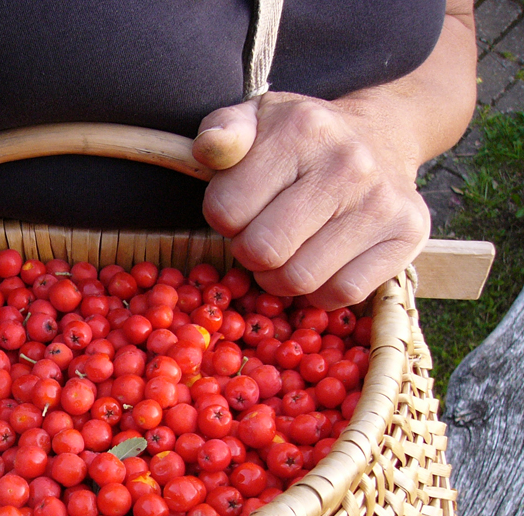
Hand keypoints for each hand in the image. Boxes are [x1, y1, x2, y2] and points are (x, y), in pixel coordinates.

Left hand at [191, 92, 430, 309]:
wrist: (382, 134)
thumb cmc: (301, 139)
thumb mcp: (256, 119)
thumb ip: (222, 132)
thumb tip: (210, 148)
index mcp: (301, 130)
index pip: (226, 210)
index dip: (222, 217)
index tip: (241, 207)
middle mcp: (346, 164)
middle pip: (263, 251)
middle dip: (249, 252)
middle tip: (261, 236)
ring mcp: (381, 202)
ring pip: (300, 279)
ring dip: (280, 278)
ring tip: (288, 251)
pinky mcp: (407, 235)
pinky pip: (342, 293)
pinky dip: (321, 292)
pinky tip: (321, 264)